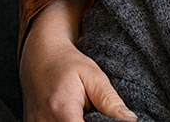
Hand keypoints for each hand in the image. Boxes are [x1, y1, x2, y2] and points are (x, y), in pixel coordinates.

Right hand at [20, 0, 135, 121]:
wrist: (40, 55)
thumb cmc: (68, 63)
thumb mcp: (94, 76)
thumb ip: (110, 100)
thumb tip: (130, 119)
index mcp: (61, 109)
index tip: (103, 119)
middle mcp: (44, 121)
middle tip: (95, 112)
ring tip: (84, 111)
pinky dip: (67, 121)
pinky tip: (74, 113)